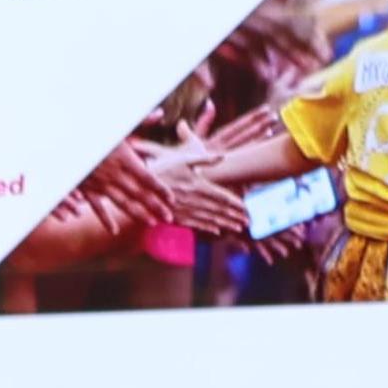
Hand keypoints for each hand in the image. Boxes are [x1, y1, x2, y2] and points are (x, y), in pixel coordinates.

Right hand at [135, 146, 249, 241]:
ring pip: (208, 219)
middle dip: (234, 216)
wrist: (139, 186)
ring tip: (237, 228)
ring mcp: (184, 210)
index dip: (236, 203)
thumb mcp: (184, 159)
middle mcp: (193, 200)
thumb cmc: (162, 168)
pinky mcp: (174, 217)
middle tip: (248, 221)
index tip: (247, 209)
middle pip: (218, 210)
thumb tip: (222, 157)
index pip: (222, 196)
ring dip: (224, 224)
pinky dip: (206, 228)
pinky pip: (193, 224)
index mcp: (198, 185)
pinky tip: (216, 231)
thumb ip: (204, 159)